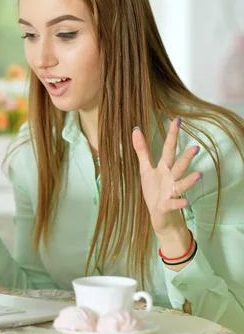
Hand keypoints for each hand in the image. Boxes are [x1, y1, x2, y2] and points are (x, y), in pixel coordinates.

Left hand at [131, 117, 201, 233]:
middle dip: (186, 158)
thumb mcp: (145, 168)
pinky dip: (179, 203)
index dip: (172, 135)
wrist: (160, 214)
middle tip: (196, 148)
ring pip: (180, 185)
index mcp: (163, 168)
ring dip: (189, 181)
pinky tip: (185, 203)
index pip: (168, 149)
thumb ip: (142, 150)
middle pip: (178, 166)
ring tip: (199, 175)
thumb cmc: (154, 189)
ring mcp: (170, 192)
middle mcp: (170, 178)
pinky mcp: (166, 205)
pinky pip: (174, 204)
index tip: (177, 119)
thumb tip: (135, 129)